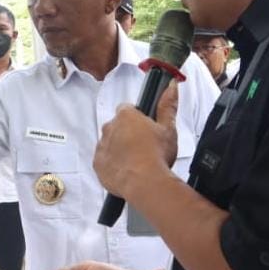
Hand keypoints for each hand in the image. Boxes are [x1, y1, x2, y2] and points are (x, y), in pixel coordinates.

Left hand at [93, 81, 178, 197]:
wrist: (145, 183)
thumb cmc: (156, 156)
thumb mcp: (169, 128)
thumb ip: (168, 105)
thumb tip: (171, 86)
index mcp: (126, 116)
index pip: (127, 109)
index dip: (137, 118)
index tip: (145, 127)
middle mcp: (110, 128)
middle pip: (117, 126)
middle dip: (127, 133)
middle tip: (144, 145)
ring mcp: (102, 146)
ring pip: (109, 143)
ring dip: (119, 148)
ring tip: (136, 160)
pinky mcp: (97, 164)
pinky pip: (103, 160)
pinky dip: (112, 164)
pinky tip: (127, 169)